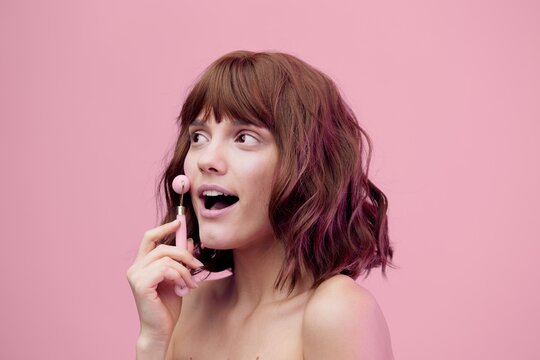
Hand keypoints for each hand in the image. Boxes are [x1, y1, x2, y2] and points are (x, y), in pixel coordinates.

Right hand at [127, 219, 203, 340]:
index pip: (149, 237)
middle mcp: (135, 268)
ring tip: (191, 283)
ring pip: (166, 259)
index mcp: (141, 264)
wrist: (162, 328)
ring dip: (184, 270)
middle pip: (161, 246)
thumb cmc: (168, 305)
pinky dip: (179, 276)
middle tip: (198, 263)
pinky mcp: (141, 284)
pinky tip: (184, 288)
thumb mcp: (178, 277)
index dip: (164, 228)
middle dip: (183, 253)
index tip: (179, 222)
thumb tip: (188, 240)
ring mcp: (136, 276)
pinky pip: (166, 270)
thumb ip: (180, 260)